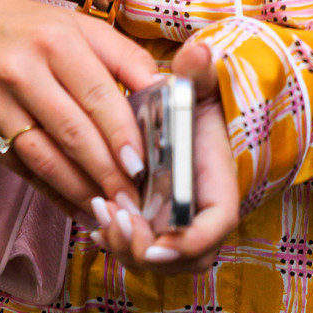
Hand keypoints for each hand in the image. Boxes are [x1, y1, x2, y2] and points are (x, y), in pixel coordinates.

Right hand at [0, 0, 158, 215]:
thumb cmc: (32, 29)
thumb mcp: (80, 27)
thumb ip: (126, 58)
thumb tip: (166, 92)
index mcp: (56, 41)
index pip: (96, 94)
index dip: (121, 133)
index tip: (142, 164)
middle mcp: (23, 72)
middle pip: (72, 132)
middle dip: (107, 172)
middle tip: (134, 200)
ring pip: (44, 158)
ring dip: (81, 190)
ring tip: (111, 211)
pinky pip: (23, 169)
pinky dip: (53, 193)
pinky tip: (78, 206)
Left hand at [90, 42, 239, 275]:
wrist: (183, 116)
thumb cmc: (190, 101)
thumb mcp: (195, 83)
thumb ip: (195, 71)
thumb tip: (198, 52)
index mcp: (217, 183)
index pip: (215, 226)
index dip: (190, 242)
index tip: (158, 242)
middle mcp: (200, 212)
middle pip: (184, 256)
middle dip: (148, 251)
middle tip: (116, 223)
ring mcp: (177, 224)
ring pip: (157, 260)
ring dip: (128, 248)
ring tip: (100, 215)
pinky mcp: (155, 226)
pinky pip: (139, 251)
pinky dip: (118, 243)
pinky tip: (95, 219)